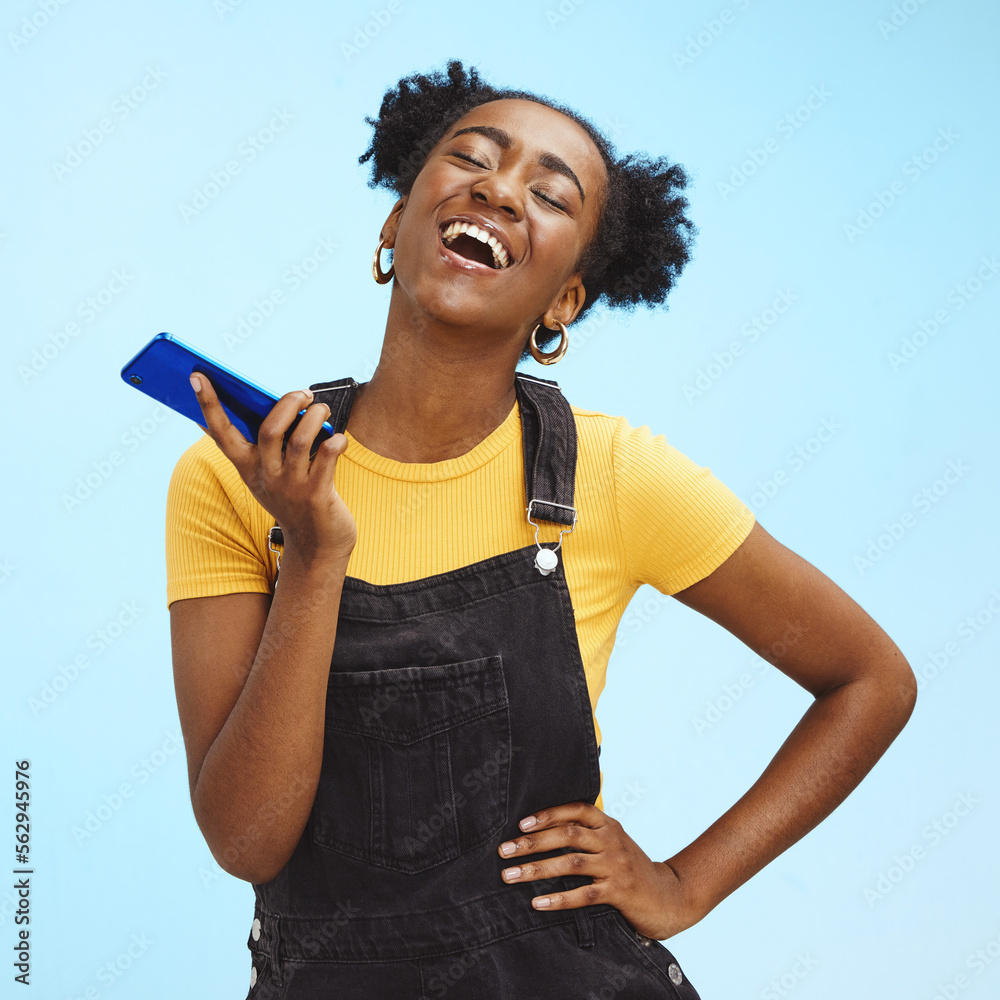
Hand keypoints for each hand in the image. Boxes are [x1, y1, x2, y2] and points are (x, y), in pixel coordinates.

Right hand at [189, 373, 356, 566]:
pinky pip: (327, 456)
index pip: (220, 432)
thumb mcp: (268, 474)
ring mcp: (291, 487)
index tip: (197, 376)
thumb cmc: (293, 498)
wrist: (316, 545)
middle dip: (287, 403)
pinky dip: (336, 441)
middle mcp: (266, 476)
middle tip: (304, 393)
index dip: (208, 404)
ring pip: (300, 440)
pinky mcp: (317, 495)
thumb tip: (264, 401)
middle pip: (269, 429)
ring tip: (321, 409)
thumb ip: (263, 444)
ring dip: (314, 417)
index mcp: (247, 467)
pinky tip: (339, 439)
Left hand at [496, 801, 704, 940]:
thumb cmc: (631, 870)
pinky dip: (558, 898)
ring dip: (536, 869)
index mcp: (608, 824)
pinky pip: (583, 894)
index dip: (547, 815)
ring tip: (510, 876)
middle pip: (567, 834)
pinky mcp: (620, 891)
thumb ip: (588, 835)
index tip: (521, 825)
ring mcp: (617, 865)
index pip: (575, 810)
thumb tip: (542, 833)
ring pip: (570, 862)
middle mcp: (612, 840)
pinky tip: (537, 902)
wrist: (669, 898)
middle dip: (531, 842)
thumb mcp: (614, 844)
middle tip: (504, 851)